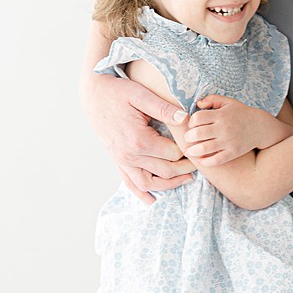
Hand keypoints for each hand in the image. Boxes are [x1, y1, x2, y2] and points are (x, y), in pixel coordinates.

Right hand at [82, 68, 195, 202]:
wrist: (93, 95)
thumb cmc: (118, 92)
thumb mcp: (141, 95)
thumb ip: (164, 108)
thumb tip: (185, 119)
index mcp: (139, 139)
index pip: (172, 154)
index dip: (187, 150)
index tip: (196, 144)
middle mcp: (129, 155)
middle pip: (165, 171)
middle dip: (185, 169)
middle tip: (198, 161)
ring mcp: (122, 160)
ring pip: (148, 184)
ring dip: (168, 185)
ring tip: (185, 180)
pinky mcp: (117, 160)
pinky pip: (130, 183)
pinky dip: (142, 194)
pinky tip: (153, 200)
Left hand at [173, 95, 287, 166]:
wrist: (261, 126)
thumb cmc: (241, 113)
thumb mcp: (228, 102)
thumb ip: (211, 99)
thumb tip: (197, 104)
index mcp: (221, 115)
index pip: (198, 118)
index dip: (191, 122)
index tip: (192, 125)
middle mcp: (224, 128)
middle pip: (198, 134)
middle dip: (188, 137)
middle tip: (187, 138)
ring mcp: (229, 141)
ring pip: (205, 148)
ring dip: (193, 151)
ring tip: (189, 151)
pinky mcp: (233, 152)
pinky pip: (217, 159)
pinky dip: (207, 161)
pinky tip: (201, 160)